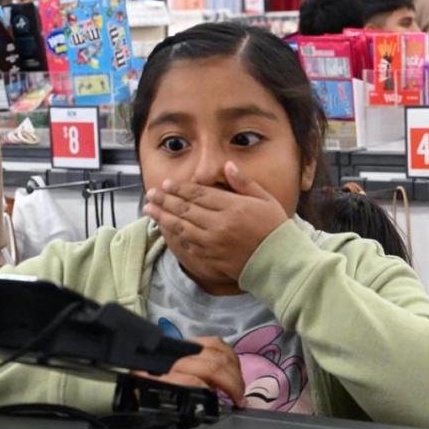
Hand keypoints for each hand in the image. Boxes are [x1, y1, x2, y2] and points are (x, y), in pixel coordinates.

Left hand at [136, 336, 244, 406]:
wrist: (134, 374)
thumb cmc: (146, 397)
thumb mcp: (155, 408)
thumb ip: (174, 409)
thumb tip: (204, 407)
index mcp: (160, 377)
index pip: (193, 380)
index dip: (216, 391)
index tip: (231, 405)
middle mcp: (172, 358)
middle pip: (211, 365)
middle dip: (232, 383)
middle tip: (240, 399)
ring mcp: (183, 348)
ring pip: (216, 351)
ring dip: (233, 369)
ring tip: (239, 386)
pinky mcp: (190, 343)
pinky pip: (215, 342)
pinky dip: (229, 354)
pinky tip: (233, 368)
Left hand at [142, 161, 288, 283]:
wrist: (279, 262)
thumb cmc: (275, 229)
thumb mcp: (265, 199)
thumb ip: (244, 183)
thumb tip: (227, 166)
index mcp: (232, 208)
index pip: (199, 194)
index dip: (180, 188)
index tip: (166, 184)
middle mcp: (219, 225)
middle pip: (185, 209)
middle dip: (165, 200)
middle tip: (151, 194)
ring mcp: (213, 243)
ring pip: (181, 227)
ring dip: (163, 217)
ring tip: (149, 210)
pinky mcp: (212, 258)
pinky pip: (188, 245)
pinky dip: (175, 236)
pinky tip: (167, 229)